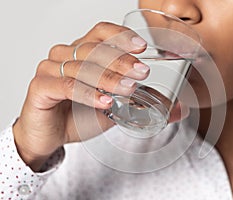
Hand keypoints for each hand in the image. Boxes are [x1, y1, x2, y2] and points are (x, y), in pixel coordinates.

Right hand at [13, 22, 148, 170]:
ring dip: (108, 78)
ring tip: (128, 89)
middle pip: (94, 49)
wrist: (50, 136)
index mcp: (81, 52)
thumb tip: (172, 106)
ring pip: (82, 67)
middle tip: (141, 72)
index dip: (121, 36)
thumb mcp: (114, 106)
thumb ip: (137, 101)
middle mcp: (64, 55)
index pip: (101, 33)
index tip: (141, 47)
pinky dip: (88, 94)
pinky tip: (105, 102)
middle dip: (121, 61)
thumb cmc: (78, 116)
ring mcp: (50, 69)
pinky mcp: (40, 87)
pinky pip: (66, 86)